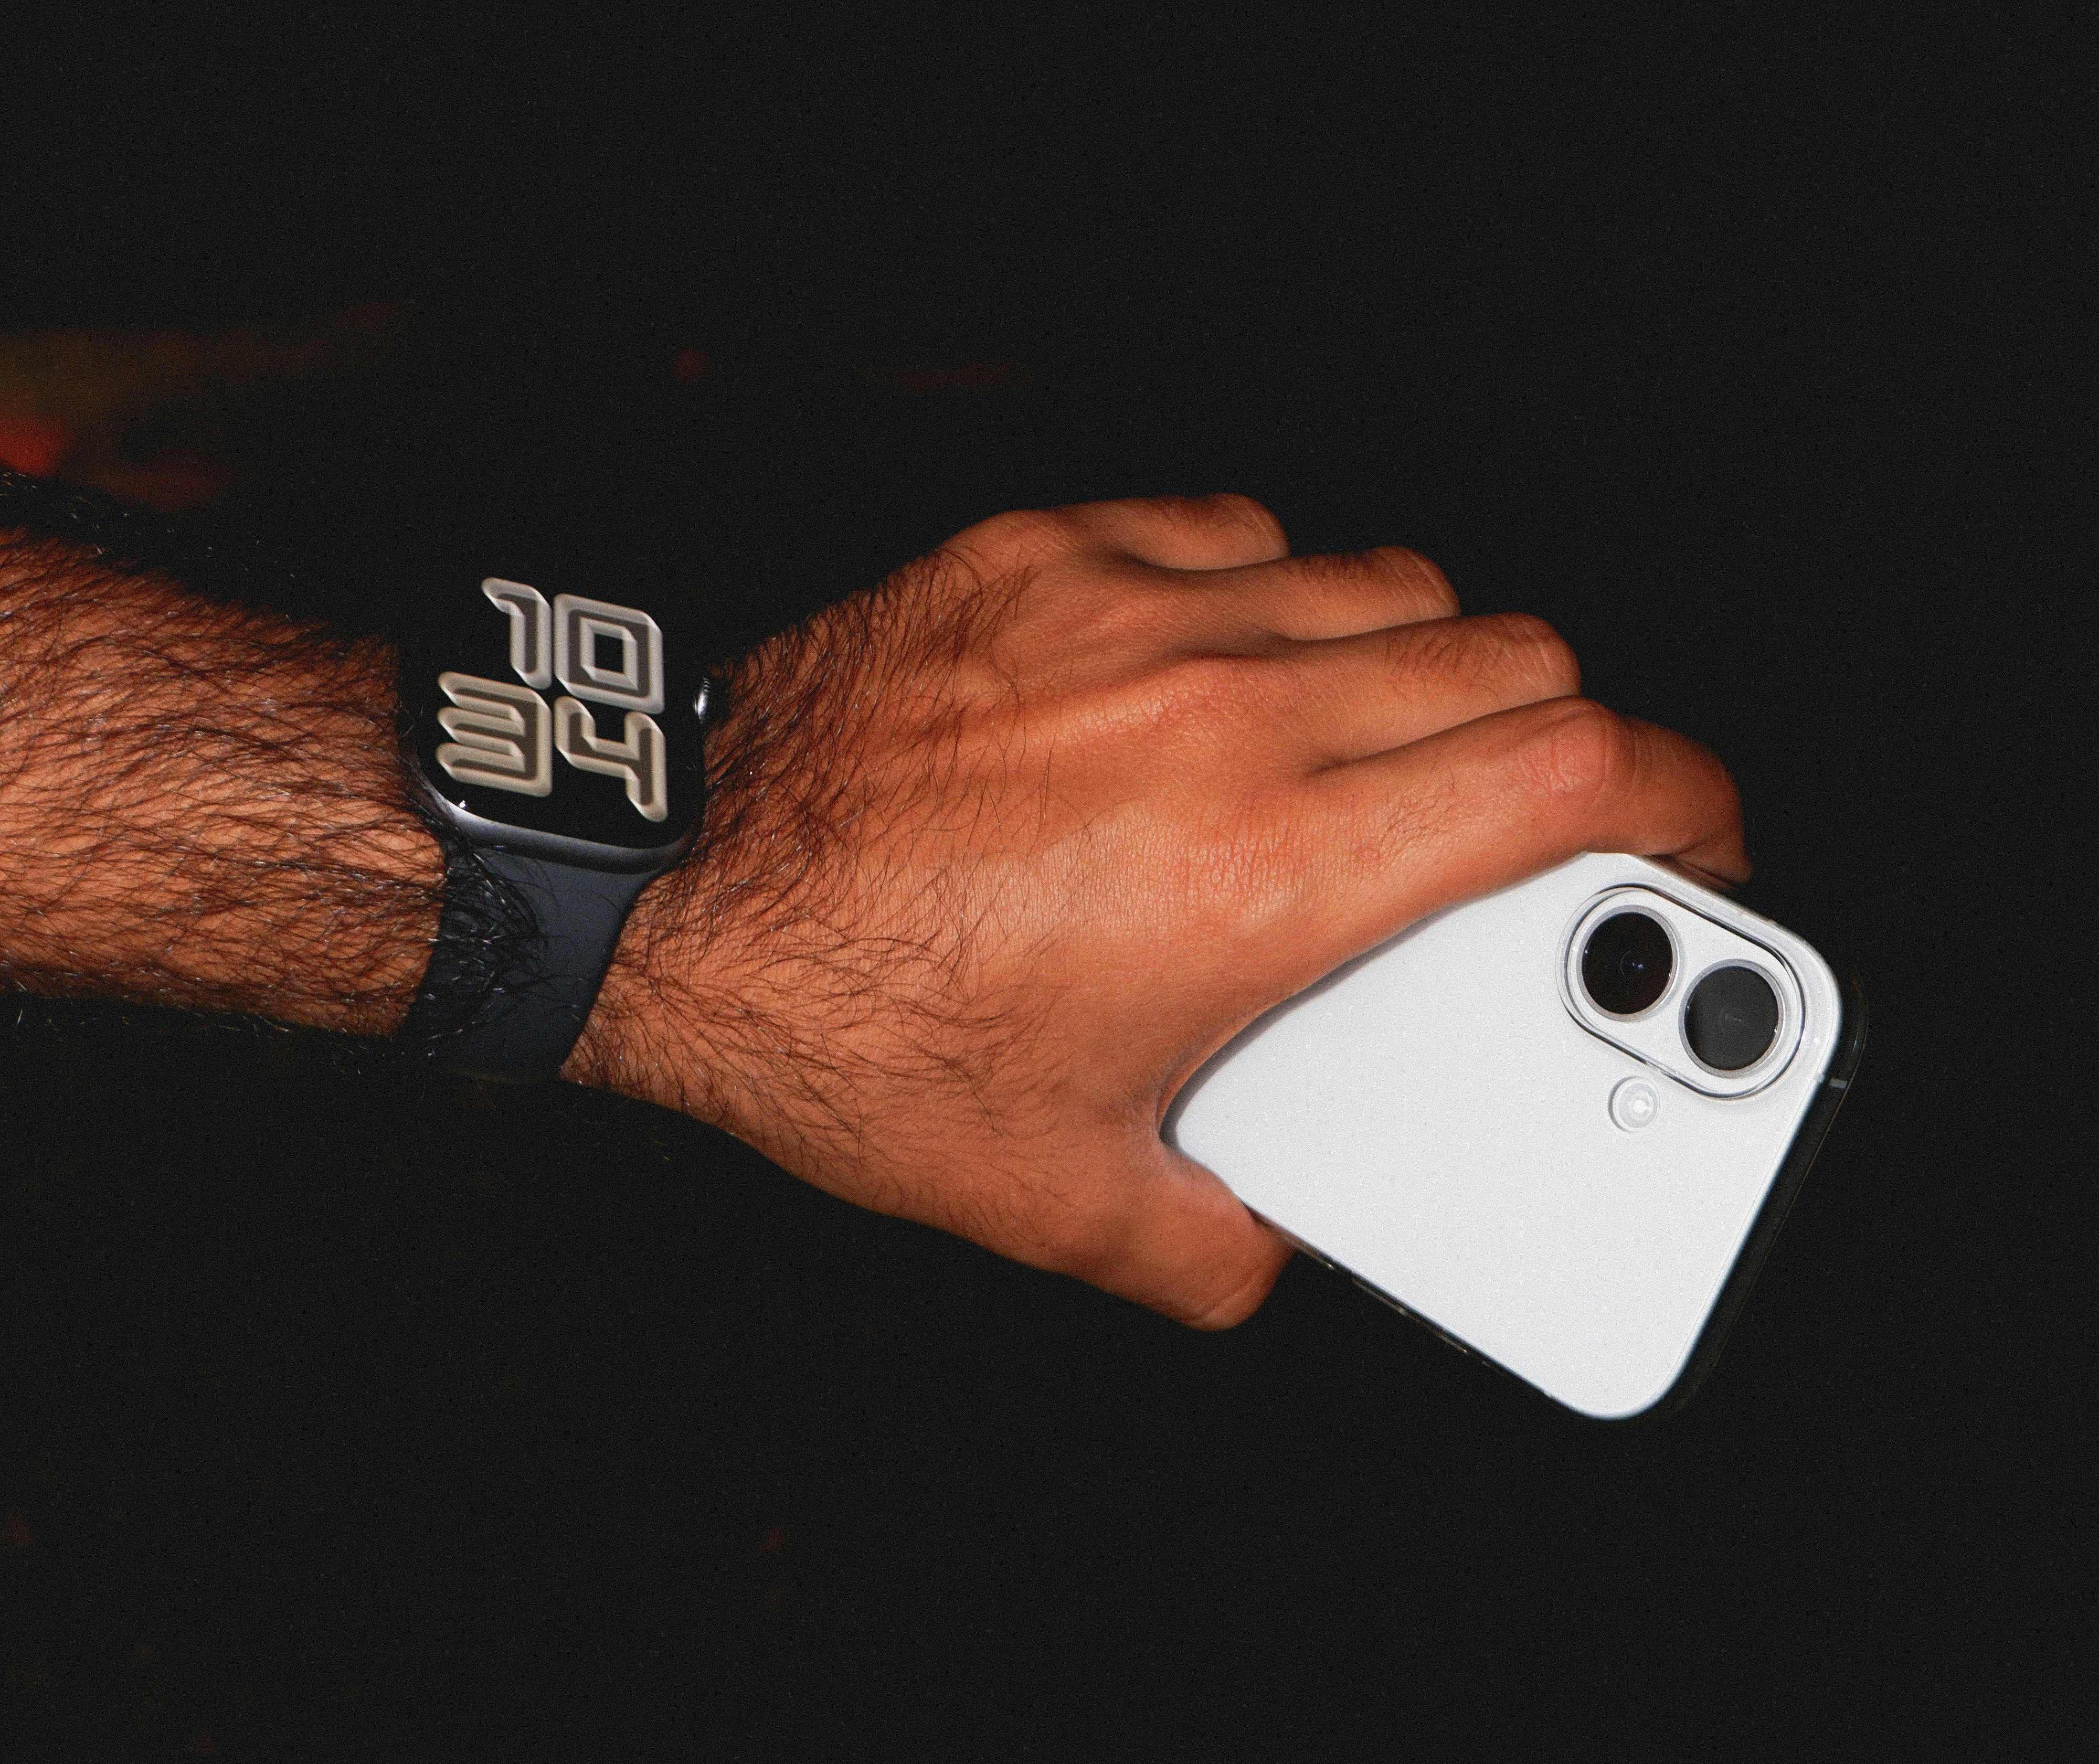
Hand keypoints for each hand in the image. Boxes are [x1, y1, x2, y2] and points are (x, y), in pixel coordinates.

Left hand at [573, 496, 1745, 1326]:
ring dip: (1421, 668)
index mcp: (1272, 874)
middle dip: (1557, 747)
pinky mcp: (1048, 554)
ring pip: (1393, 582)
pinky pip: (1238, 530)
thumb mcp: (1057, 1197)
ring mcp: (1138, 613)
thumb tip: (1274, 1251)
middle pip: (1516, 661)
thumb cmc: (850, 1029)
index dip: (1685, 801)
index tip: (1690, 837)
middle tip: (1511, 822)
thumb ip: (1218, 1244)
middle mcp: (1230, 715)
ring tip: (1357, 754)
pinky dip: (1271, 594)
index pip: (1578, 774)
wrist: (672, 898)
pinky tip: (1216, 670)